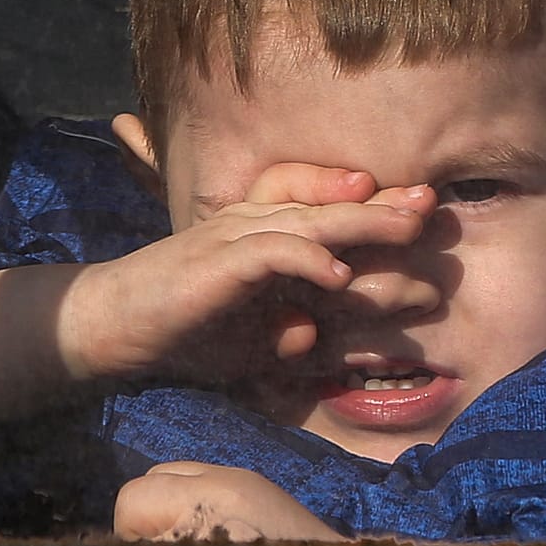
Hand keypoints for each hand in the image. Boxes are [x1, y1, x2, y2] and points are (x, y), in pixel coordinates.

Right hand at [62, 164, 435, 385]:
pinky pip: (269, 252)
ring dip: (362, 225)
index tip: (421, 222)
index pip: (324, 214)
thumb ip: (282, 334)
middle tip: (433, 210)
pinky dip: (305, 259)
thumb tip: (314, 336)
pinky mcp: (215, 261)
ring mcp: (233, 238)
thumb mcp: (242, 336)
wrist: (111, 327)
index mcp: (261, 237)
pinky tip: (338, 272)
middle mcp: (251, 227)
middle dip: (384, 209)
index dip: (371, 211)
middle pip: (328, 210)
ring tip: (409, 227)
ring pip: (309, 224)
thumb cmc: (179, 332)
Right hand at [113, 461, 347, 542]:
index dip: (129, 536)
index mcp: (215, 501)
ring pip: (178, 477)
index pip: (134, 499)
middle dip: (147, 519)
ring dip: (173, 509)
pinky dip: (201, 505)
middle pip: (151, 480)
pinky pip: (210, 482)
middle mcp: (231, 479)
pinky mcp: (264, 489)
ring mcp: (250, 481)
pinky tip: (219, 538)